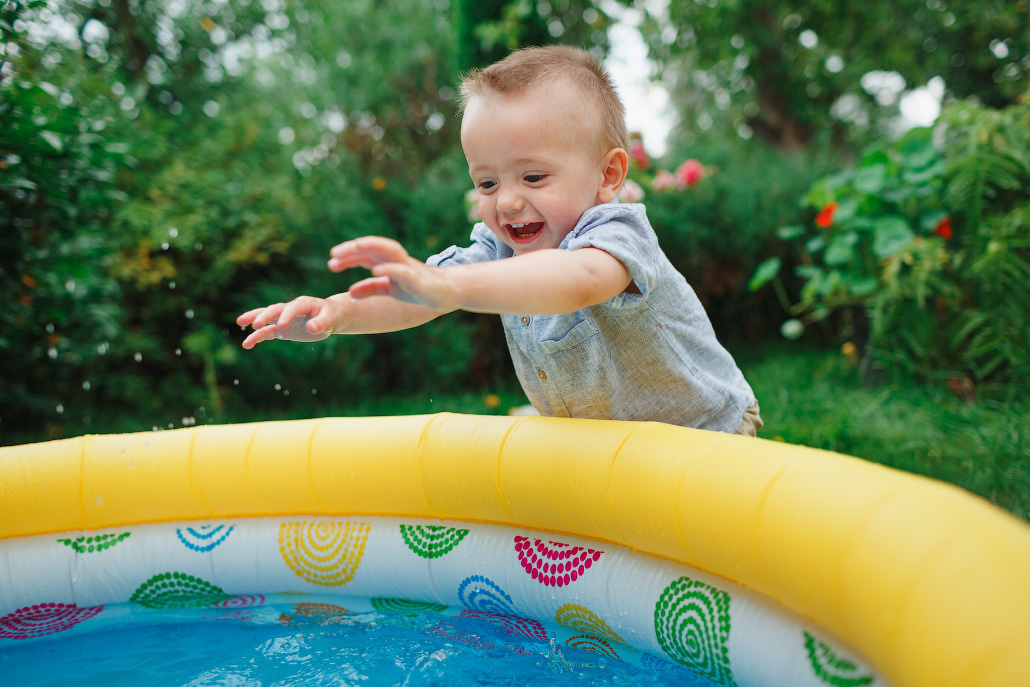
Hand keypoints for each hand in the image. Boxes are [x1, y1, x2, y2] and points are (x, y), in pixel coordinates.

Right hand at [236, 296, 338, 348]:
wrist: (329, 317)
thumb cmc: (331, 316)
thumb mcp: (330, 319)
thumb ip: (321, 323)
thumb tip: (312, 329)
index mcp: (303, 304)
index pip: (292, 308)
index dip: (287, 316)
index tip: (282, 327)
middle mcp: (290, 309)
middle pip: (274, 310)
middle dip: (265, 316)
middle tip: (256, 325)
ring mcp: (284, 318)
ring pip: (266, 318)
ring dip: (254, 320)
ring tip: (240, 324)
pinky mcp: (282, 329)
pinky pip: (268, 332)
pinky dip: (257, 337)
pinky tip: (247, 343)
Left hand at [328, 236, 457, 309]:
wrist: (444, 293)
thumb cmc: (415, 288)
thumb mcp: (389, 289)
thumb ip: (370, 288)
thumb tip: (350, 292)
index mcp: (387, 261)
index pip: (365, 254)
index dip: (348, 256)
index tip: (332, 262)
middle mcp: (395, 259)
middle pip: (373, 246)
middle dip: (354, 248)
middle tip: (334, 254)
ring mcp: (407, 266)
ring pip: (388, 249)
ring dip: (371, 246)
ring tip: (355, 247)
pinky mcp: (417, 278)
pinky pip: (401, 270)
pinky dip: (388, 268)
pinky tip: (375, 270)